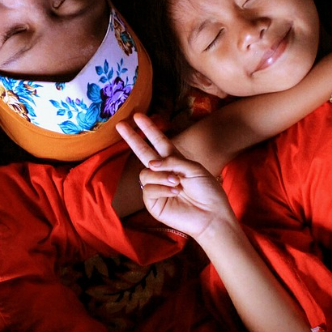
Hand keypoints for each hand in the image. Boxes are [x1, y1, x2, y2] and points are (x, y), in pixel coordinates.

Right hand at [116, 114, 237, 240]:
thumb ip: (172, 160)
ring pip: (146, 172)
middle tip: (120, 124)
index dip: (149, 129)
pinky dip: (162, 188)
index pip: (159, 141)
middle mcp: (163, 172)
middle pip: (143, 152)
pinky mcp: (153, 202)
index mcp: (174, 161)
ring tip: (177, 182)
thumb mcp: (194, 168)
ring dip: (162, 176)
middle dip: (132, 138)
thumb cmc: (207, 191)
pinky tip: (176, 192)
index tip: (137, 116)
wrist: (211, 214)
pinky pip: (149, 189)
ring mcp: (156, 187)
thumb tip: (150, 164)